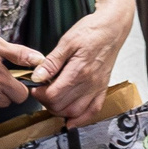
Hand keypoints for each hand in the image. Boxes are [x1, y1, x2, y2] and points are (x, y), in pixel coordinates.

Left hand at [34, 0, 134, 126]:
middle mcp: (89, 83)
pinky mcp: (103, 88)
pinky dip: (81, 119)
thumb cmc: (91, 31)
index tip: (35, 88)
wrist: (112, 28)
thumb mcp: (67, 41)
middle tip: (42, 93)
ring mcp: (97, 87)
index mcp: (78, 70)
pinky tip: (72, 120)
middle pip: (62, 105)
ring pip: (75, 112)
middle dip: (47, 103)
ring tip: (53, 101)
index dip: (40, 94)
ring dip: (60, 111)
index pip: (54, 94)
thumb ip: (52, 61)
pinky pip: (93, 111)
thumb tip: (37, 76)